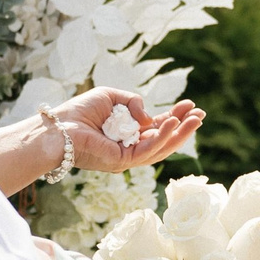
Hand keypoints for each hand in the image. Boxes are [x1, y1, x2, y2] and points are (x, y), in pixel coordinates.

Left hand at [52, 87, 203, 172]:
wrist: (58, 127)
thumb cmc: (79, 112)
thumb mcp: (111, 97)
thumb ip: (133, 102)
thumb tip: (149, 117)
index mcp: (127, 134)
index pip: (156, 128)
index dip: (174, 117)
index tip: (190, 106)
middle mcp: (129, 148)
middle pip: (163, 139)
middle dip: (183, 127)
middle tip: (201, 114)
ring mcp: (127, 157)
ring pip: (160, 148)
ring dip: (180, 134)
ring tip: (195, 119)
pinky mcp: (122, 161)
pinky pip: (147, 150)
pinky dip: (162, 137)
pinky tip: (173, 124)